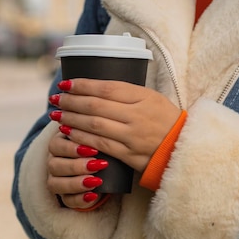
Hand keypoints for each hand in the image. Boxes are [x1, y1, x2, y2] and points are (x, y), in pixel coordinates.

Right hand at [46, 131, 108, 208]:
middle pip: (53, 165)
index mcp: (58, 144)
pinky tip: (94, 195)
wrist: (106, 168)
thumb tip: (101, 131)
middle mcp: (53, 162)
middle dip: (76, 166)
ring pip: (55, 184)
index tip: (93, 149)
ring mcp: (56, 180)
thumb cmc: (99, 148)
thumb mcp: (95, 140)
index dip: (71, 148)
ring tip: (96, 181)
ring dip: (76, 183)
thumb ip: (94, 136)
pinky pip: (67, 200)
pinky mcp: (65, 197)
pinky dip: (80, 199)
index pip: (55, 145)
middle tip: (97, 165)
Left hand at [50, 79, 180, 171]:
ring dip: (71, 119)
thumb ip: (127, 93)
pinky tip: (68, 132)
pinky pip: (100, 144)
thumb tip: (94, 87)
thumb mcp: (152, 98)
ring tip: (56, 114)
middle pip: (96, 106)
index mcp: (144, 97)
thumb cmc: (165, 119)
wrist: (183, 148)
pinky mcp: (128, 154)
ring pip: (94, 125)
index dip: (83, 85)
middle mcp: (137, 115)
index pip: (107, 87)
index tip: (66, 83)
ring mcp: (132, 136)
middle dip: (71, 101)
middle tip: (55, 98)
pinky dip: (81, 138)